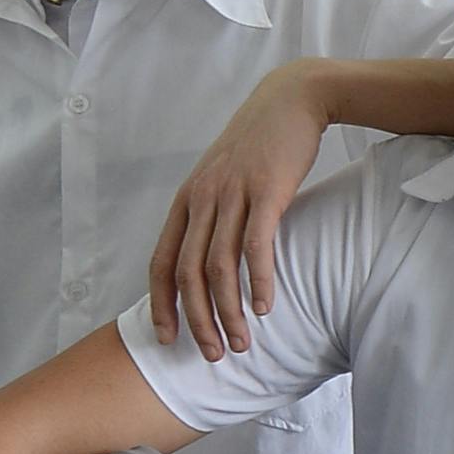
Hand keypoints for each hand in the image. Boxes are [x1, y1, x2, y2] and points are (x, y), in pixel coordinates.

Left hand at [146, 63, 337, 360]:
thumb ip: (213, 213)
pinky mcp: (266, 191)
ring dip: (228, 312)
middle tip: (211, 354)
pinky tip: (266, 308)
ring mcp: (232, 194)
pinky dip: (259, 282)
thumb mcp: (224, 177)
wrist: (292, 99)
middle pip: (188, 273)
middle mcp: (202, 198)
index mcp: (187, 200)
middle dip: (197, 320)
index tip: (168, 338)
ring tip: (240, 342)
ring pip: (219, 267)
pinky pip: (256, 246)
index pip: (162, 262)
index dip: (161, 304)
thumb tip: (211, 258)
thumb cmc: (260, 143)